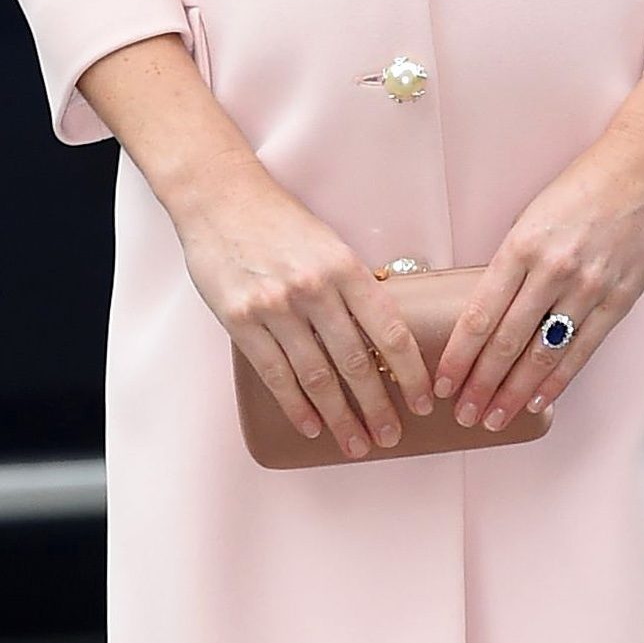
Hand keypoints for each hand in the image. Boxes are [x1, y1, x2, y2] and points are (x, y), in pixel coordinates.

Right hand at [173, 152, 433, 461]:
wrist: (218, 198)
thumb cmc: (280, 222)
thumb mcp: (329, 244)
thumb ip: (353, 288)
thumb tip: (383, 338)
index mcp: (345, 268)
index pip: (390, 332)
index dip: (411, 373)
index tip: (424, 402)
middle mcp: (313, 289)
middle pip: (355, 363)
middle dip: (378, 407)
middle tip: (391, 437)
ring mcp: (275, 307)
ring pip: (316, 377)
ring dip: (339, 417)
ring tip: (356, 444)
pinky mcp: (241, 320)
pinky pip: (275, 374)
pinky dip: (296, 406)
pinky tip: (312, 426)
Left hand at [436, 133, 643, 432]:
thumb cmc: (585, 185)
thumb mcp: (532, 214)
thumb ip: (513, 261)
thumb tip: (490, 308)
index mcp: (522, 245)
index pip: (480, 315)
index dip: (458, 356)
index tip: (442, 383)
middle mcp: (553, 270)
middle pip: (507, 342)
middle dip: (480, 384)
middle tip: (462, 413)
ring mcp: (589, 287)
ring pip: (543, 353)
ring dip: (514, 391)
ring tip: (494, 417)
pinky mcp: (620, 299)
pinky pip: (583, 349)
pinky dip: (558, 379)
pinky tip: (539, 400)